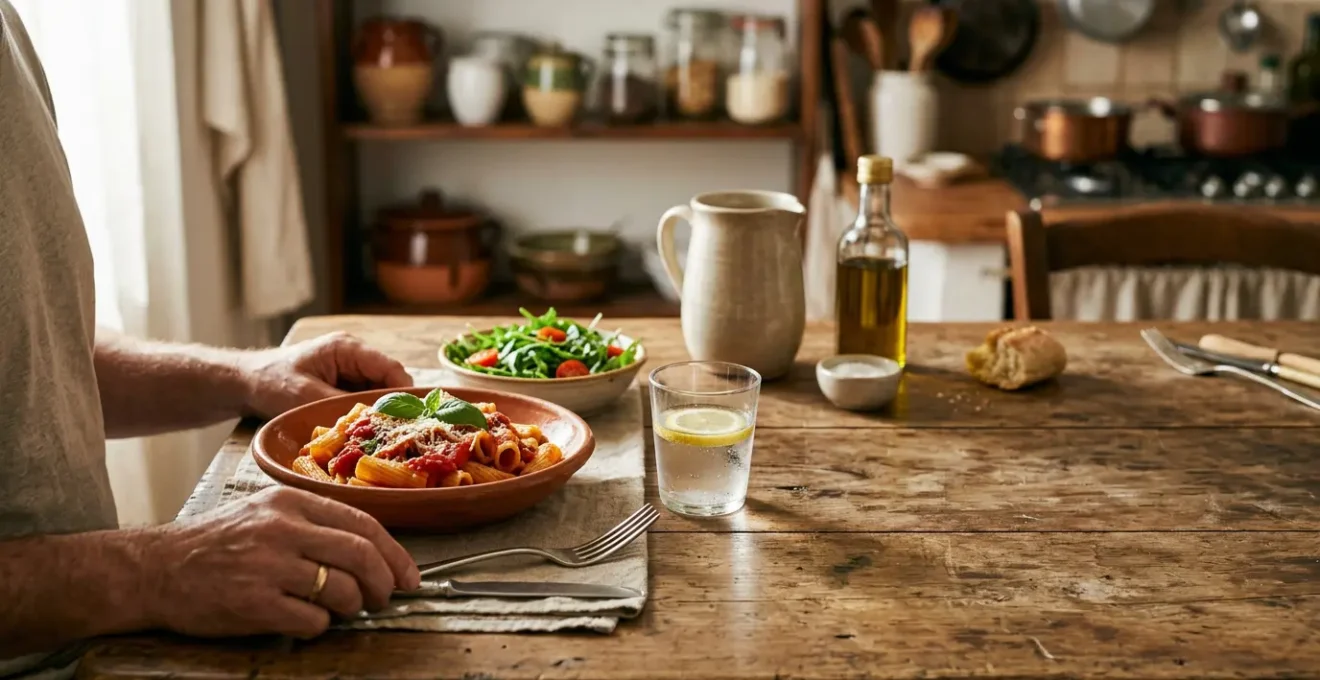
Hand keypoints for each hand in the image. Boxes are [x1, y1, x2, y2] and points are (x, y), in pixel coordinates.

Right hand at [143, 487, 421, 638]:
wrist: (154, 569)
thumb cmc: (214, 544)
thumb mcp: (264, 514)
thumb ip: (313, 525)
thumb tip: (370, 553)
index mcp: (290, 503)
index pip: (363, 524)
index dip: (395, 554)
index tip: (408, 576)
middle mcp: (281, 529)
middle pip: (361, 555)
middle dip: (384, 583)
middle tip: (385, 598)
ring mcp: (267, 566)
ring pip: (341, 589)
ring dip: (352, 606)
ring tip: (344, 610)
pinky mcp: (252, 603)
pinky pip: (311, 621)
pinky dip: (320, 627)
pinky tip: (307, 622)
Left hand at [242, 332, 412, 417]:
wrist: (243, 382)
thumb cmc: (270, 382)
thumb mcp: (305, 396)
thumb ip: (341, 404)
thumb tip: (373, 418)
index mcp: (347, 348)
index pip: (391, 368)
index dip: (403, 394)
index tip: (409, 420)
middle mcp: (353, 354)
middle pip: (388, 381)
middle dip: (391, 406)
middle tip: (393, 434)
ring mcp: (348, 368)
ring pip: (377, 392)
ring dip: (376, 412)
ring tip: (377, 436)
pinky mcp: (341, 382)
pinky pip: (362, 398)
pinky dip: (363, 414)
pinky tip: (360, 431)